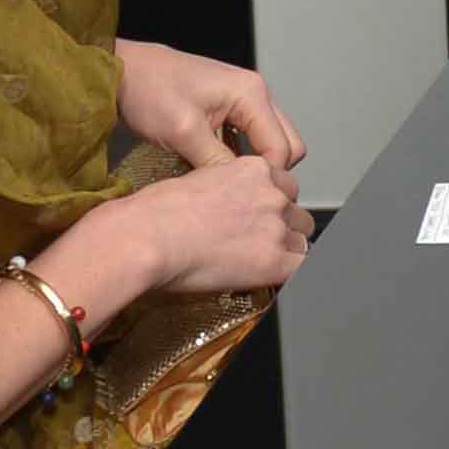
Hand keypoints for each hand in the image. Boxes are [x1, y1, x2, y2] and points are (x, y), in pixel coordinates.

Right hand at [91, 153, 309, 297]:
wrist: (145, 236)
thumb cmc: (154, 211)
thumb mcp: (196, 182)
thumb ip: (223, 188)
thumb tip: (224, 207)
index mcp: (253, 169)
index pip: (283, 186)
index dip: (272, 205)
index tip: (259, 218)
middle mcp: (272, 194)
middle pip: (296, 212)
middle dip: (282, 226)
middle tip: (256, 243)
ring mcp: (275, 228)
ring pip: (302, 240)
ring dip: (286, 251)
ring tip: (257, 263)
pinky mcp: (273, 262)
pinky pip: (302, 269)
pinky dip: (290, 275)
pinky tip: (271, 279)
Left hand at [112, 37, 302, 174]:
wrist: (122, 70)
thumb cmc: (149, 92)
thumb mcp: (183, 132)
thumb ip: (218, 163)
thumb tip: (240, 192)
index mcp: (252, 94)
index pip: (282, 148)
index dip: (266, 177)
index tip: (242, 198)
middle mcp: (256, 93)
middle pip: (287, 144)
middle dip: (268, 171)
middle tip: (237, 190)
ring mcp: (245, 99)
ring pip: (271, 142)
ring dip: (254, 164)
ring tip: (226, 182)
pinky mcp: (230, 107)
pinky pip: (251, 138)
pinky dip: (241, 155)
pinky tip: (217, 167)